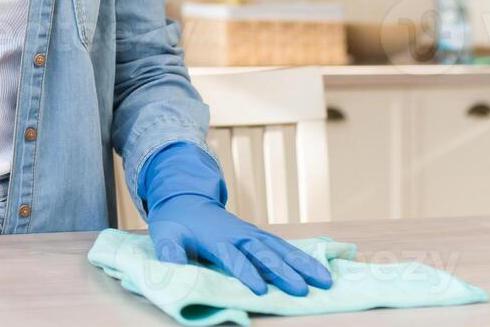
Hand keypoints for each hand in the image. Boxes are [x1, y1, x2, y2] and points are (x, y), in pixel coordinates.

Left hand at [139, 142, 331, 296]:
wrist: (186, 200)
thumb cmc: (176, 223)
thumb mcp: (164, 235)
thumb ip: (170, 251)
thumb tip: (173, 267)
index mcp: (217, 238)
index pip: (233, 258)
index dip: (246, 273)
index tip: (259, 290)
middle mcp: (239, 235)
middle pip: (264, 254)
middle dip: (282, 272)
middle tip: (301, 290)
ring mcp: (252, 234)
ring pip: (281, 249)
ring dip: (302, 265)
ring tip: (324, 281)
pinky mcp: (259, 235)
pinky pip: (284, 246)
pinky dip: (302, 257)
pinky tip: (319, 270)